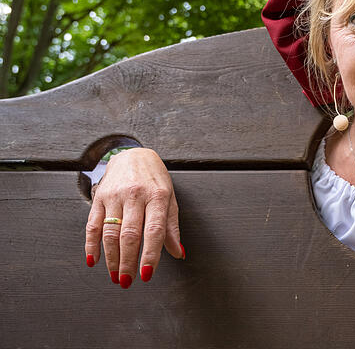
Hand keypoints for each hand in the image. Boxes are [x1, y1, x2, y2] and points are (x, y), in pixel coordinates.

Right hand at [84, 148, 183, 287]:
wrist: (134, 155)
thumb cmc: (155, 181)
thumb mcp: (170, 199)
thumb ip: (172, 228)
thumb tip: (179, 253)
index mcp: (157, 196)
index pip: (154, 230)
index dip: (150, 255)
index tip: (146, 275)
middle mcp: (135, 195)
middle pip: (129, 234)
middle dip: (128, 262)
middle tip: (127, 281)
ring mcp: (115, 196)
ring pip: (110, 232)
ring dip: (111, 258)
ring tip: (115, 276)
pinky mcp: (99, 197)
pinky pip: (92, 224)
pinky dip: (91, 245)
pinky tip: (93, 260)